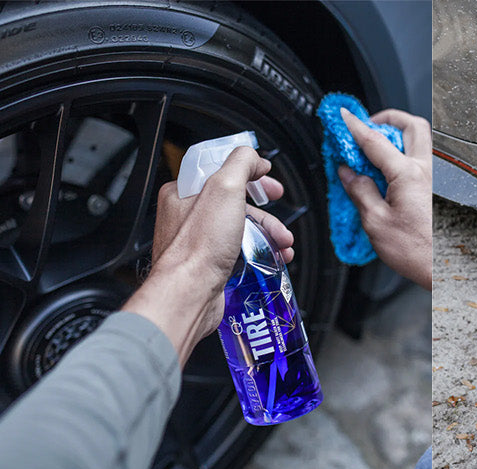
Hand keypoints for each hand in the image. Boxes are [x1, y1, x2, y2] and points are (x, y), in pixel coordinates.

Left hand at [122, 146, 292, 364]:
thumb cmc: (199, 247)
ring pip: (240, 226)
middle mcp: (187, 216)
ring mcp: (198, 242)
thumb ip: (240, 163)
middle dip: (265, 208)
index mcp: (183, 193)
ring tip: (283, 242)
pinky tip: (273, 257)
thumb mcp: (225, 188)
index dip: (248, 172)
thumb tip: (253, 156)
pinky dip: (261, 250)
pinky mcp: (209, 264)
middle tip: (278, 208)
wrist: (190, 294)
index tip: (266, 177)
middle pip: (235, 200)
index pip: (219, 171)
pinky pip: (240, 249)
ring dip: (268, 231)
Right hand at [337, 108, 431, 288]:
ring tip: (375, 153)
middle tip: (366, 128)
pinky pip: (422, 161)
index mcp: (409, 174)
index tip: (343, 116)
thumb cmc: (418, 252)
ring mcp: (438, 179)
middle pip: (411, 124)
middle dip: (387, 119)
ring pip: (420, 141)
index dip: (355, 125)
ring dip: (397, 138)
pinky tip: (390, 174)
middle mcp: (428, 171)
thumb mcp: (376, 222)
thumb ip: (360, 191)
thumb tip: (349, 173)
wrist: (444, 270)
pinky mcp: (441, 190)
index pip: (375, 139)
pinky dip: (404, 157)